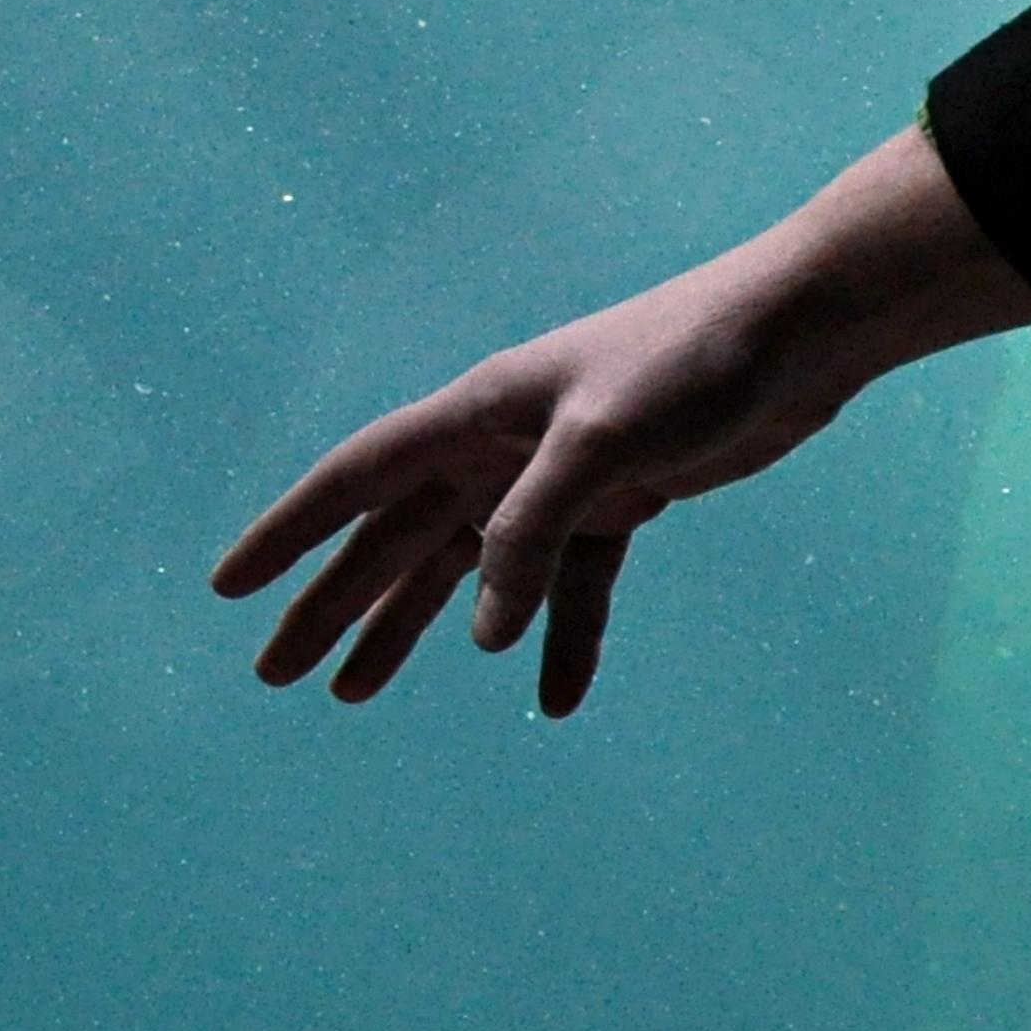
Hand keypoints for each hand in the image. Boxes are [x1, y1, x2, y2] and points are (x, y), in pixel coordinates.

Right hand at [210, 122, 1030, 714]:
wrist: (801, 331)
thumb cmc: (694, 361)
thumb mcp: (600, 444)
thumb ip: (531, 534)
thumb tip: (481, 631)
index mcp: (474, 417)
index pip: (354, 482)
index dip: (287, 536)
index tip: (228, 588)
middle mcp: (499, 448)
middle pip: (393, 541)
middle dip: (332, 607)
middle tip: (278, 676)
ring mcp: (556, 478)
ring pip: (466, 571)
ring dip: (416, 629)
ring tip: (359, 693)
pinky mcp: (620, 502)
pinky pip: (570, 588)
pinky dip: (559, 641)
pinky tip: (551, 700)